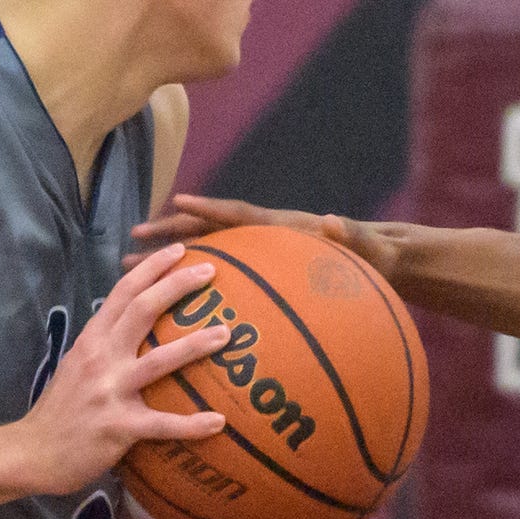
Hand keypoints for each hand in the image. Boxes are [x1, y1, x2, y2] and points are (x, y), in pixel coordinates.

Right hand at [14, 246, 229, 496]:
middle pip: (142, 311)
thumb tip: (137, 323)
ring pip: (158, 361)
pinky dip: (191, 424)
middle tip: (210, 270)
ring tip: (226, 334)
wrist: (32, 452)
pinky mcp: (119, 427)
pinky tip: (219, 422)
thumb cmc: (62, 409)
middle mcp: (100, 358)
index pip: (123, 292)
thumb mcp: (77, 365)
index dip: (151, 268)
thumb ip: (105, 343)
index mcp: (92, 340)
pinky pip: (162, 424)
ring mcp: (109, 391)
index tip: (180, 250)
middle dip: (177, 286)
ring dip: (195, 345)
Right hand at [129, 193, 405, 278]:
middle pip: (207, 233)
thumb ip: (354, 235)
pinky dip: (194, 290)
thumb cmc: (381, 259)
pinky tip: (171, 316)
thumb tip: (332, 220)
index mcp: (284, 228)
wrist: (388, 264)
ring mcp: (262, 260)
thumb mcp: (372, 250)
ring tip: (132, 277)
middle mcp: (266, 240)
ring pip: (206, 258)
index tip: (177, 202)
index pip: (239, 214)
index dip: (210, 209)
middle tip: (131, 243)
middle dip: (170, 236)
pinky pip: (221, 281)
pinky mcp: (264, 279)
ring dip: (170, 266)